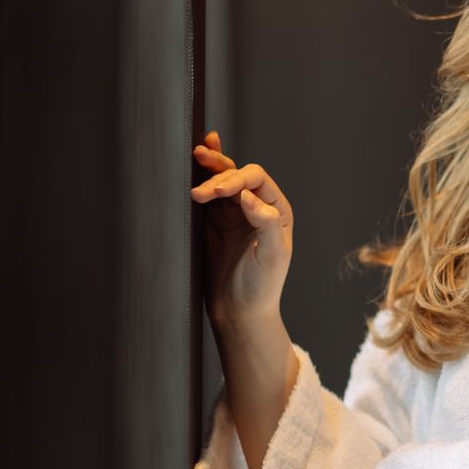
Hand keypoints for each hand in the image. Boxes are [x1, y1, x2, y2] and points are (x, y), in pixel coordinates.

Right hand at [189, 130, 294, 326]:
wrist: (239, 313)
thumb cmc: (262, 287)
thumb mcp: (271, 256)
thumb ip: (265, 223)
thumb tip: (249, 196)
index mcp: (276, 211)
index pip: (256, 181)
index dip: (236, 179)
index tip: (216, 191)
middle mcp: (256, 208)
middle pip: (237, 176)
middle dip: (218, 171)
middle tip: (198, 177)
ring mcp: (233, 216)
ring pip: (220, 183)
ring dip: (208, 169)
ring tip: (195, 155)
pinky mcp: (213, 225)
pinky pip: (206, 199)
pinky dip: (198, 183)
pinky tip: (192, 169)